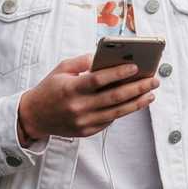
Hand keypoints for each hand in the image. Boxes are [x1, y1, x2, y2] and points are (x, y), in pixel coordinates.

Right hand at [16, 55, 158, 140]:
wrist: (33, 117)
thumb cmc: (50, 88)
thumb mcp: (62, 69)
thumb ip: (83, 61)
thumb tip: (107, 57)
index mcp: (71, 89)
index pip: (99, 80)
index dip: (118, 73)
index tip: (136, 67)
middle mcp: (78, 107)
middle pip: (114, 97)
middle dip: (137, 88)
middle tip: (154, 80)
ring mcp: (83, 121)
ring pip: (117, 112)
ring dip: (137, 102)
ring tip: (151, 93)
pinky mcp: (86, 131)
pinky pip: (109, 120)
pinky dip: (123, 111)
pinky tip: (135, 102)